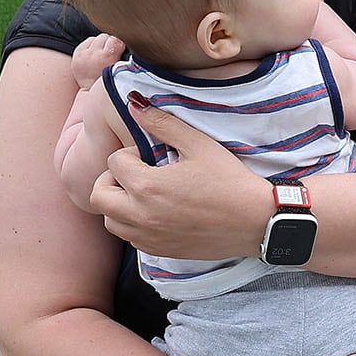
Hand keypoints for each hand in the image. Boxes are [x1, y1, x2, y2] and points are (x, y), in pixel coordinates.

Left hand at [70, 33, 125, 84]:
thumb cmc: (111, 83)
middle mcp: (92, 55)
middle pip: (104, 37)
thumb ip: (126, 57)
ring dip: (100, 45)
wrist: (93, 93)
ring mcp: (82, 55)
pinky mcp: (76, 55)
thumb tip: (129, 45)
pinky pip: (86, 42)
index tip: (120, 53)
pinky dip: (92, 47)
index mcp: (106, 57)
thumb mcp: (122, 70)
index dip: (119, 45)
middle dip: (109, 44)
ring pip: (95, 39)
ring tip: (102, 57)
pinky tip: (95, 57)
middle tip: (111, 56)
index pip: (115, 39)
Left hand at [89, 96, 263, 258]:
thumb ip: (162, 123)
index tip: (153, 157)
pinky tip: (158, 214)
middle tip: (137, 175)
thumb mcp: (198, 145)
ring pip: (110, 221)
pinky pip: (131, 239)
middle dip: (113, 180)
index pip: (114, 162)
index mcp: (147, 186)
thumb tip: (134, 104)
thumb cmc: (230, 181)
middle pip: (99, 196)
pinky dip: (134, 225)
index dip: (132, 154)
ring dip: (119, 205)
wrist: (256, 222)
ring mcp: (149, 237)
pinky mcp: (161, 251)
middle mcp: (141, 216)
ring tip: (144, 195)